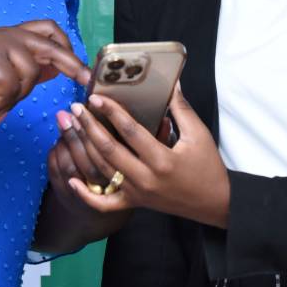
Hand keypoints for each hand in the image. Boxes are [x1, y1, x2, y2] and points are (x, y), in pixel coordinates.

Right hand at [0, 20, 89, 126]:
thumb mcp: (3, 79)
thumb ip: (28, 71)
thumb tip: (57, 69)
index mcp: (9, 36)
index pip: (48, 29)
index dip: (68, 46)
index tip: (81, 69)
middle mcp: (4, 35)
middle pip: (49, 43)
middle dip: (72, 63)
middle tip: (85, 81)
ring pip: (30, 73)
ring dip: (17, 97)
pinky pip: (10, 87)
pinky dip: (0, 104)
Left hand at [63, 85, 230, 228]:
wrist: (215, 203)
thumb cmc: (208, 167)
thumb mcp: (199, 134)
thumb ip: (181, 109)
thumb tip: (171, 83)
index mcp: (162, 160)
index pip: (131, 131)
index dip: (112, 112)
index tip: (96, 98)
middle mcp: (146, 178)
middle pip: (109, 150)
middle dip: (90, 127)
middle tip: (76, 109)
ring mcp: (137, 193)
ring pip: (103, 170)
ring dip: (84, 148)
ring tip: (73, 127)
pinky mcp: (134, 203)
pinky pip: (105, 203)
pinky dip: (86, 194)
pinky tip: (72, 179)